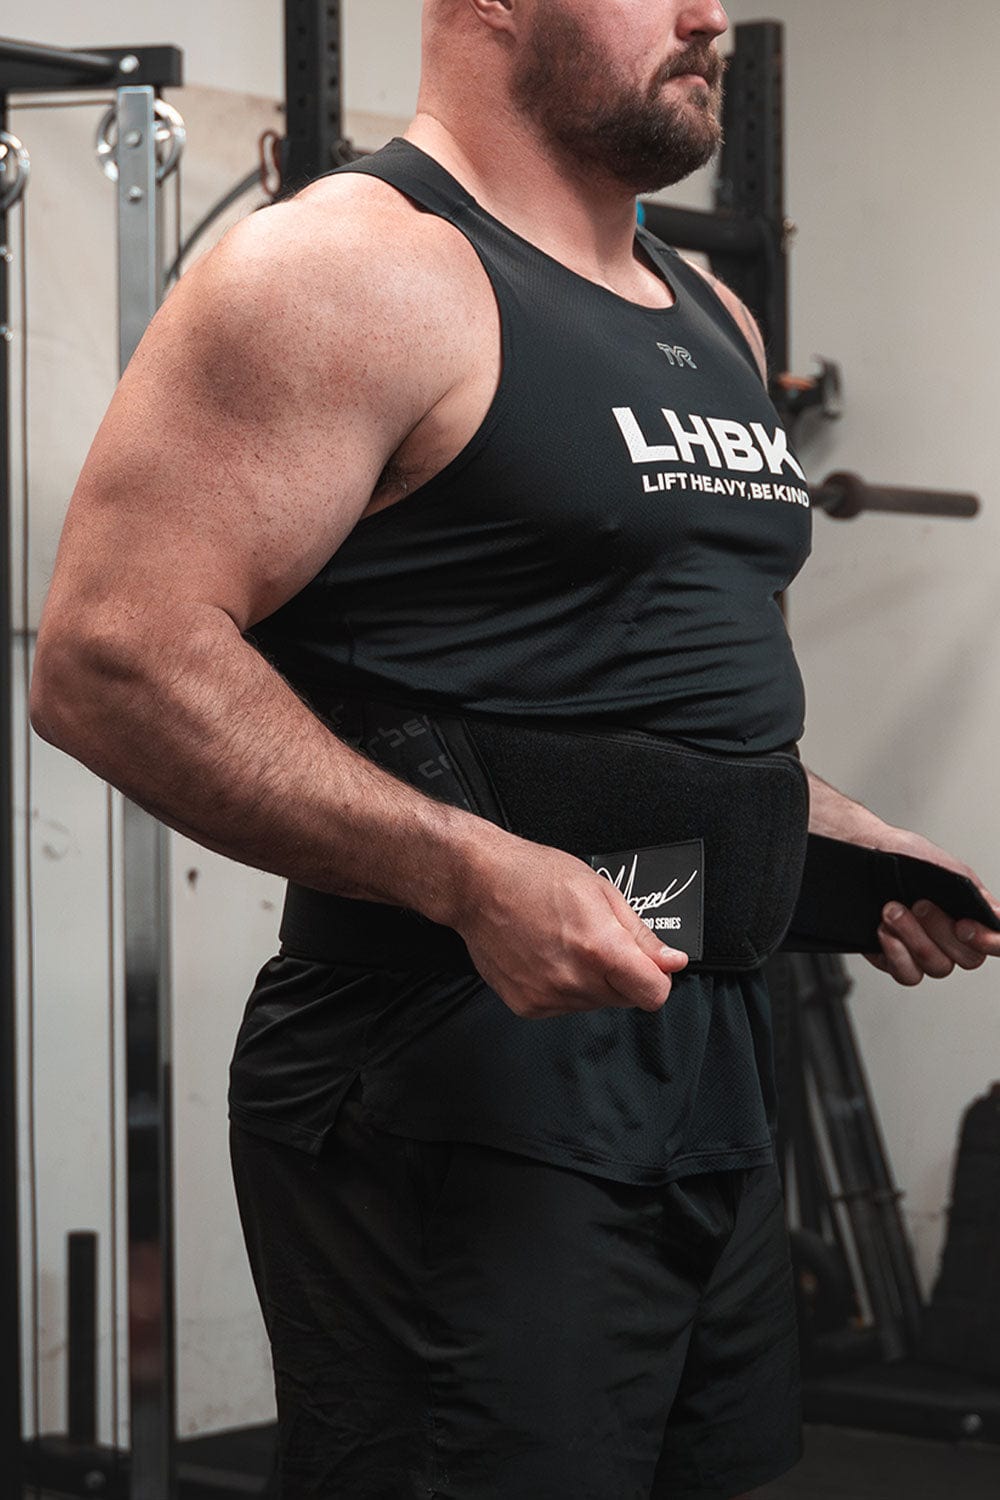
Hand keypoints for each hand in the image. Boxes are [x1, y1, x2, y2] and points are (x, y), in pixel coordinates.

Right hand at [453, 834, 687, 1018]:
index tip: (647, 963)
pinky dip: (562, 987)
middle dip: (621, 974)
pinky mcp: (527, 1006)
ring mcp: (547, 996)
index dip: (656, 977)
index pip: (654, 993)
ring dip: (590, 981)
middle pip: (625, 999)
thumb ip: (640, 935)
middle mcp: (574, 980)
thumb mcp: (600, 891)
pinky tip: (545, 956)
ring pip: (594, 1003)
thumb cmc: (533, 876)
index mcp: (599, 948)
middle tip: (594, 939)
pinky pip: (564, 1007)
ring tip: (564, 943)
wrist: (477, 884)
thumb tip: (672, 961)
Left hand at [863, 828, 999, 985]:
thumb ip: (972, 891)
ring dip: (914, 938)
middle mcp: (952, 941)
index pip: (997, 941)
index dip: (990, 942)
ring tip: (891, 910)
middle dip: (940, 929)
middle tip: (918, 904)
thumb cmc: (905, 858)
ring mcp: (925, 953)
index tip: (963, 925)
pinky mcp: (897, 961)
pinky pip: (907, 975)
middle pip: (967, 958)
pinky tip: (884, 931)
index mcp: (971, 917)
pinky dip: (896, 954)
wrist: (864, 852)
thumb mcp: (943, 866)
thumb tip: (996, 913)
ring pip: (937, 967)